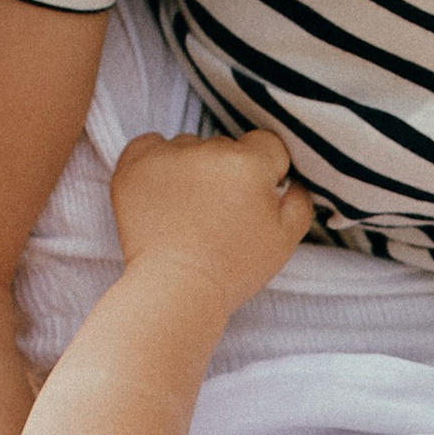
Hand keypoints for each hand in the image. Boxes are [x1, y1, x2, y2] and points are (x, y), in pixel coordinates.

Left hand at [110, 128, 313, 309]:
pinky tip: (163, 189)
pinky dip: (155, 160)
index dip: (266, 170)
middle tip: (220, 212)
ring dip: (192, 167)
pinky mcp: (134, 168)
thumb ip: (299, 201)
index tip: (254, 196)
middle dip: (227, 171)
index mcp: (249, 163)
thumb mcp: (285, 240)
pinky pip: (148, 144)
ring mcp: (167, 157)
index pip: (267, 144)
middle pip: (225, 146)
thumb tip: (292, 182)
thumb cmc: (232, 269)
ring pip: (189, 147)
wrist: (176, 291)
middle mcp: (208, 150)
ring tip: (188, 209)